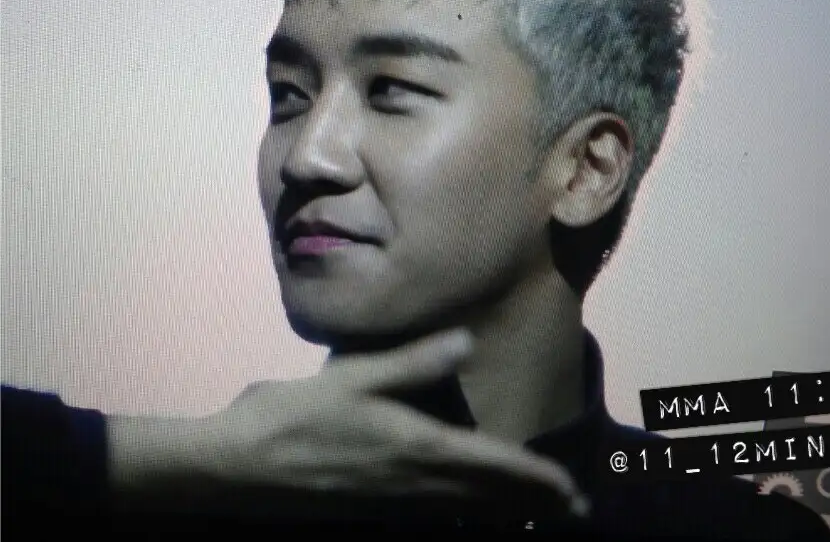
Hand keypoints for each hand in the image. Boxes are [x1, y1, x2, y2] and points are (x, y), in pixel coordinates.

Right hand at [107, 328, 588, 517]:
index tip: (569, 490)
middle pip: (485, 496)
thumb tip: (465, 340)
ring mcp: (389, 502)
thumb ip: (413, 362)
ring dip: (502, 509)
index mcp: (414, 447)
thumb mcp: (353, 378)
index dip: (534, 478)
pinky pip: (432, 514)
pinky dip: (463, 512)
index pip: (491, 466)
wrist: (234, 469)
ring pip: (462, 509)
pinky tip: (464, 509)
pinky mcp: (368, 509)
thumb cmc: (291, 417)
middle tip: (568, 508)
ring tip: (531, 510)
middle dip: (531, 501)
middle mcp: (410, 482)